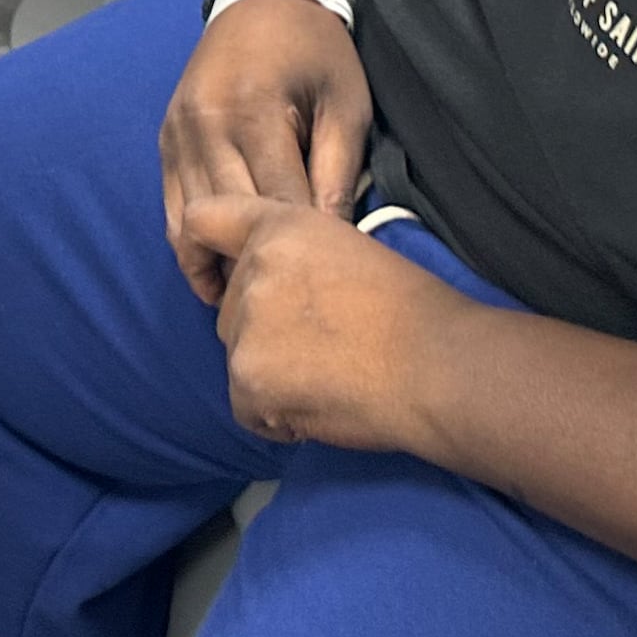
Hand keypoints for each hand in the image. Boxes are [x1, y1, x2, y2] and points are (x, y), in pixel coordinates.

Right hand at [159, 0, 373, 302]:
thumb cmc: (317, 52)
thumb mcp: (346, 104)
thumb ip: (337, 172)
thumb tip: (333, 242)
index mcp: (254, 111)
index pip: (277, 203)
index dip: (298, 251)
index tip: (320, 290)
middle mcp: (205, 124)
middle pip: (228, 218)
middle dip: (255, 266)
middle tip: (284, 312)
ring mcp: (177, 132)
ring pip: (188, 220)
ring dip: (214, 265)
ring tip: (246, 305)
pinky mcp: (165, 139)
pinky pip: (170, 206)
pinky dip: (189, 244)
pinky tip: (214, 275)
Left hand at [180, 196, 473, 454]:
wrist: (436, 363)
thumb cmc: (409, 310)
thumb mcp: (345, 249)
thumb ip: (292, 260)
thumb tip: (270, 294)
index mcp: (280, 227)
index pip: (202, 220)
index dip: (200, 251)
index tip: (212, 278)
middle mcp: (254, 267)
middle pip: (228, 308)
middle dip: (260, 332)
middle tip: (321, 347)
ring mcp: (247, 325)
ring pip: (238, 357)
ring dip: (270, 375)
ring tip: (330, 377)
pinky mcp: (248, 378)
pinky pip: (245, 406)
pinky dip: (275, 416)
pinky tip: (320, 405)